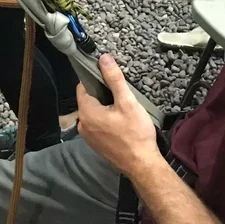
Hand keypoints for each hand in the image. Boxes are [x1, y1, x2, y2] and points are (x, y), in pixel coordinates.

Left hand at [77, 54, 163, 180]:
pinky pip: (96, 124)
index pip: (82, 87)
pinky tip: (120, 121)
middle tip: (120, 93)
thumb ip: (114, 79)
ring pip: (93, 112)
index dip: (95, 78)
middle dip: (102, 93)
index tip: (109, 76)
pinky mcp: (95, 144)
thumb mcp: (127, 102)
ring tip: (122, 107)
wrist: (142, 164)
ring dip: (104, 107)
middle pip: (88, 100)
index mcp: (87, 113)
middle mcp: (82, 125)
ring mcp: (88, 137)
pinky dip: (105, 119)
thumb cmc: (135, 133)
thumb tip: (103, 58)